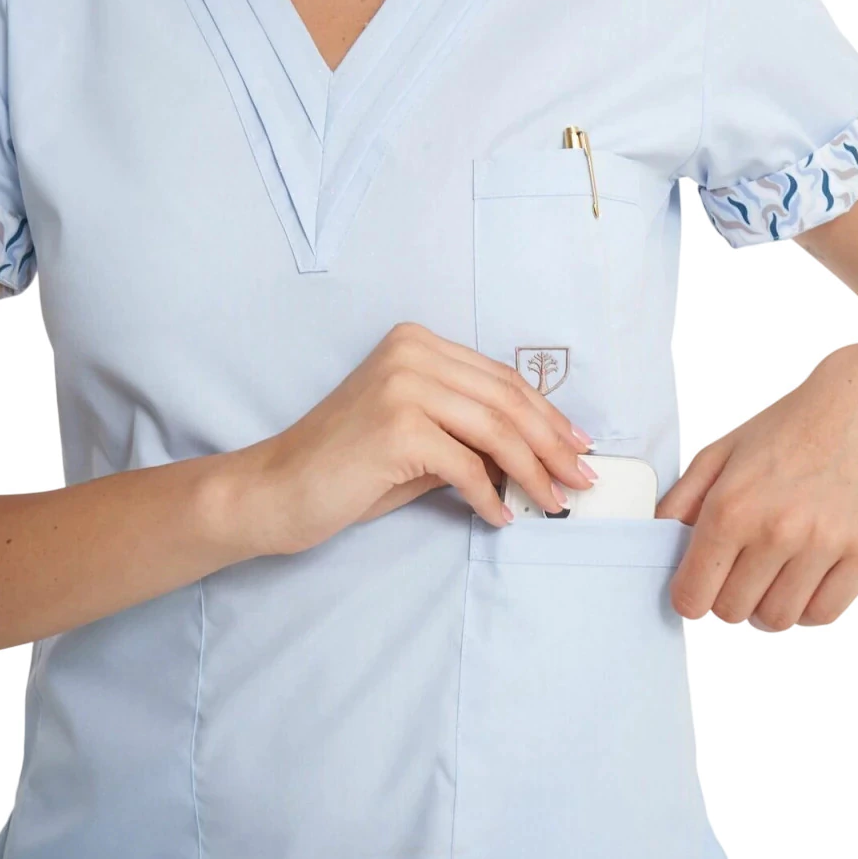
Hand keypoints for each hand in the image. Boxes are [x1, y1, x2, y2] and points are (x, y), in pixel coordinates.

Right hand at [235, 322, 595, 554]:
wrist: (276, 489)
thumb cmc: (345, 466)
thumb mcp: (417, 435)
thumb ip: (468, 431)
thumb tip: (537, 453)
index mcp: (416, 343)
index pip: (500, 377)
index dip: (547, 414)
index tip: (577, 444)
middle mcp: (411, 353)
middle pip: (506, 400)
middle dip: (552, 444)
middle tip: (580, 478)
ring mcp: (403, 387)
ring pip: (496, 430)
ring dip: (533, 471)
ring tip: (553, 501)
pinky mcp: (398, 429)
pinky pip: (466, 467)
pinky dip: (490, 496)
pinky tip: (501, 516)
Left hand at [655, 344, 857, 630]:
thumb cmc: (787, 428)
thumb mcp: (720, 453)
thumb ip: (682, 502)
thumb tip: (660, 544)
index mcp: (732, 506)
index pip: (693, 595)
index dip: (690, 595)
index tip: (699, 584)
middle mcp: (777, 530)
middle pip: (733, 613)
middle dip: (729, 597)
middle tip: (741, 568)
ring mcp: (824, 544)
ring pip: (778, 620)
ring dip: (768, 606)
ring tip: (773, 572)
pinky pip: (823, 614)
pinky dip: (807, 607)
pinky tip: (804, 577)